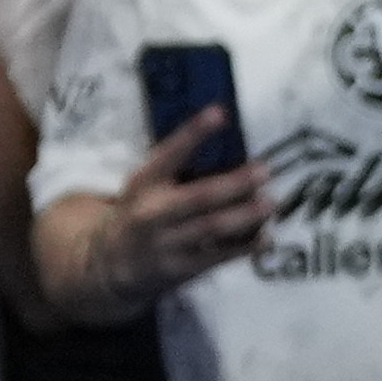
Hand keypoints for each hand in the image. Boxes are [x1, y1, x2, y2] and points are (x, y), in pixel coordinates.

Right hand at [85, 102, 273, 297]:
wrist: (110, 263)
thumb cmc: (141, 211)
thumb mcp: (147, 185)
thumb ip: (177, 169)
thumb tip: (230, 144)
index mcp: (145, 182)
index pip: (169, 154)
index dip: (193, 133)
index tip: (219, 112)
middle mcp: (153, 211)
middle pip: (199, 196)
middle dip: (234, 183)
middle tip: (264, 170)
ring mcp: (166, 242)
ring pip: (211, 227)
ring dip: (245, 215)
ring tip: (271, 203)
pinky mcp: (179, 268)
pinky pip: (216, 257)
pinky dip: (244, 248)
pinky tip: (267, 239)